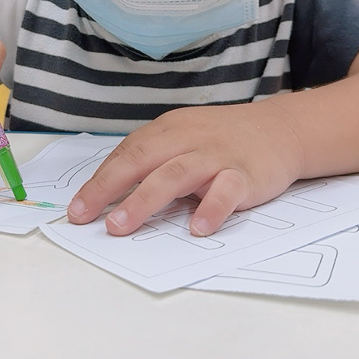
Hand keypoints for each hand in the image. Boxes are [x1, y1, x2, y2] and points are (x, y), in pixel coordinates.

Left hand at [67, 100, 305, 235]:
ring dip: (145, 200)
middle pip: (143, 160)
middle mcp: (188, 139)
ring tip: (121, 225)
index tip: (76, 209)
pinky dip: (212, 209)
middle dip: (109, 188)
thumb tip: (113, 195)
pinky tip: (197, 229)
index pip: (127, 154)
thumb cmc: (223, 140)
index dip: (100, 181)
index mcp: (168, 131)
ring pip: (176, 174)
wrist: (281, 130)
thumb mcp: (185, 139)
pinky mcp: (246, 174)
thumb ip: (155, 162)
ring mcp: (217, 156)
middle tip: (85, 216)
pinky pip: (226, 191)